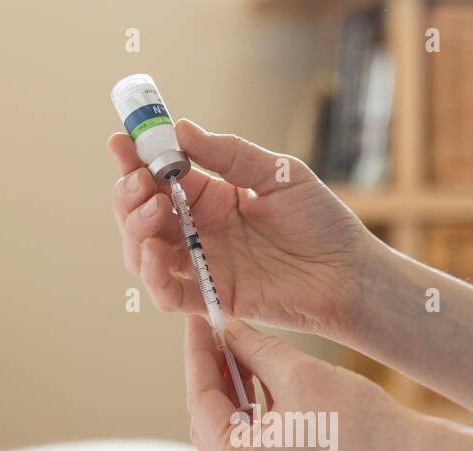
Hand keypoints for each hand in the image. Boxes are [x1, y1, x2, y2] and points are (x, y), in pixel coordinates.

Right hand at [109, 120, 375, 340]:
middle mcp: (200, 231)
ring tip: (152, 209)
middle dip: (129, 194)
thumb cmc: (322, 222)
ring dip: (134, 230)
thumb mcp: (279, 174)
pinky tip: (155, 251)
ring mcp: (203, 265)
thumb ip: (230, 155)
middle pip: (141, 215)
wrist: (350, 273)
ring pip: (143, 253)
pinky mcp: (213, 298)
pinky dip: (152, 275)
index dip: (136, 159)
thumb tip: (181, 130)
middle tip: (141, 180)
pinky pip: (168, 293)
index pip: (160, 176)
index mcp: (211, 196)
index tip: (122, 140)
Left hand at [184, 317, 424, 450]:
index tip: (196, 321)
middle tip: (215, 331)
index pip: (201, 402)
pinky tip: (259, 378)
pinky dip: (254, 416)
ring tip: (238, 348)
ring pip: (232, 435)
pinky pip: (254, 449)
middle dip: (214, 375)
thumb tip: (226, 329)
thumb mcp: (298, 374)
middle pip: (211, 422)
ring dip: (234, 393)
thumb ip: (253, 349)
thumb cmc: (360, 423)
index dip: (198, 356)